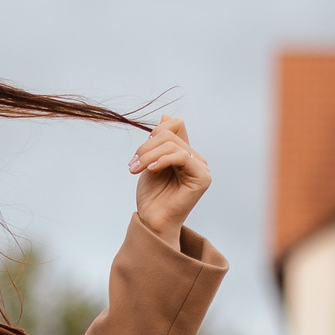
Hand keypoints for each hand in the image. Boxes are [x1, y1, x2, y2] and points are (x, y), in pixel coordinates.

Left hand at [130, 115, 209, 238]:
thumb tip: (167, 114)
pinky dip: (162, 160)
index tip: (139, 152)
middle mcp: (196, 158)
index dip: (155, 130)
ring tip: (135, 169)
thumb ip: (159, 141)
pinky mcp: (202, 177)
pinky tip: (151, 170)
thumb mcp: (150, 161)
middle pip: (170, 133)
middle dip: (146, 147)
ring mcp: (201, 167)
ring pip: (173, 144)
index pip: (175, 124)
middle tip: (132, 165)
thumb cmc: (152, 195)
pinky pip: (182, 156)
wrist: (152, 220)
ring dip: (148, 155)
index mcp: (185, 152)